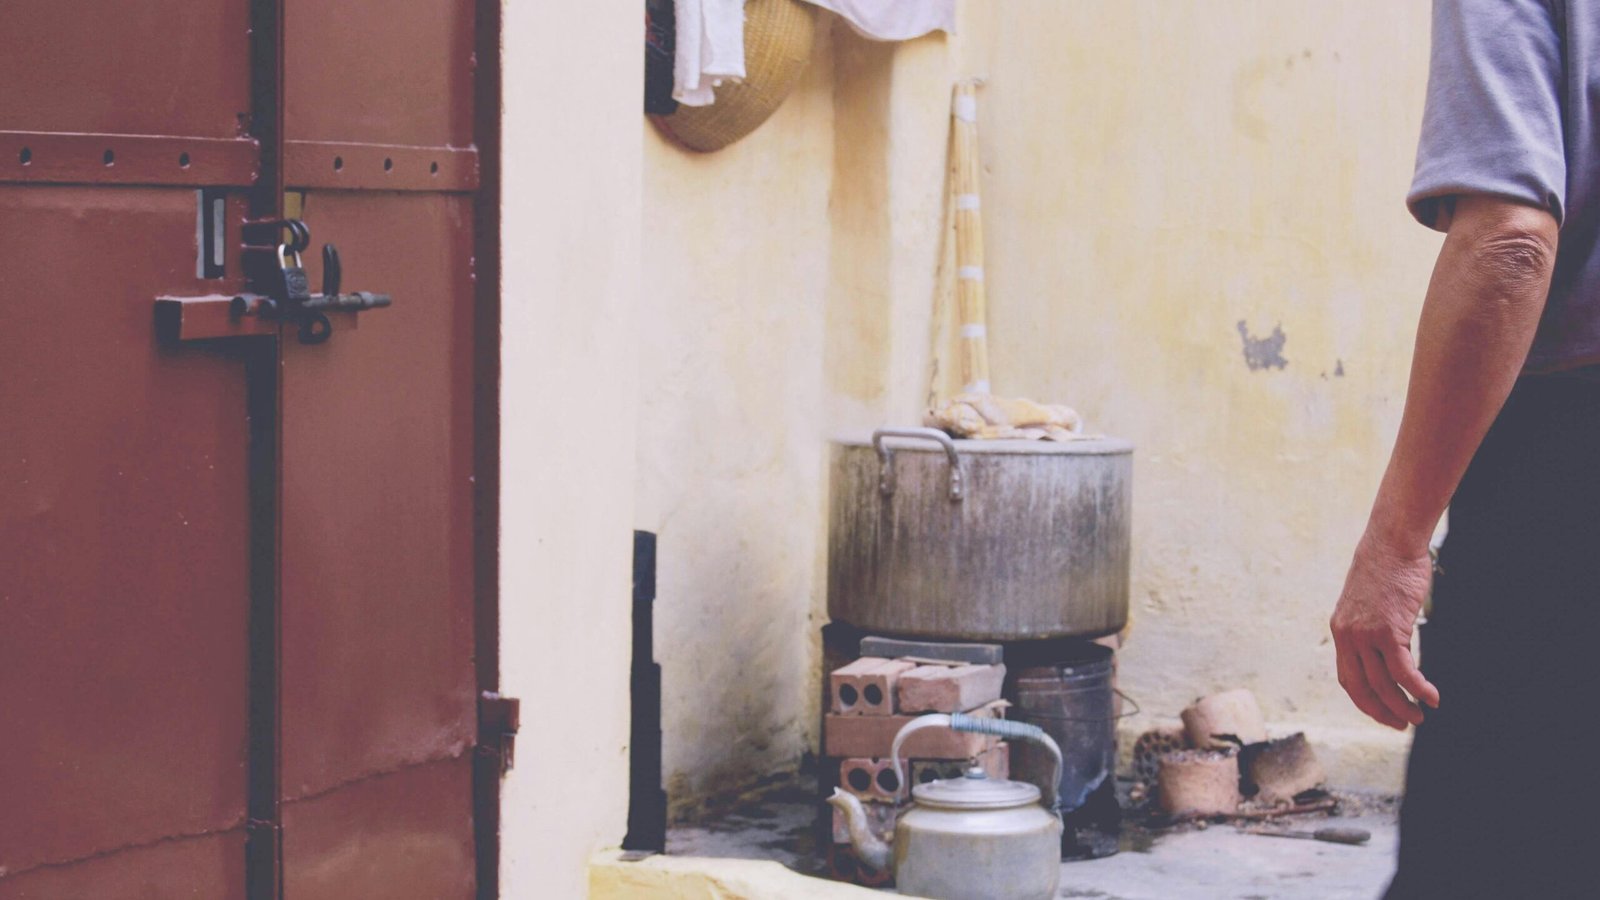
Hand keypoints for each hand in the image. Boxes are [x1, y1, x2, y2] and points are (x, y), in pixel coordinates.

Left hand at [1330, 529, 1440, 728]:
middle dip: (1382, 711)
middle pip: (1362, 688)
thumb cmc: (1387, 569)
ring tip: (1419, 717)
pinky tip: (1432, 698)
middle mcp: (1348, 636)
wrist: (1391, 544)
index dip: (1364, 700)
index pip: (1347, 678)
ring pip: (1383, 684)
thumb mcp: (1369, 602)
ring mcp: (1366, 635)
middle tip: (1401, 724)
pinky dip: (1418, 689)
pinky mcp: (1388, 631)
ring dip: (1403, 706)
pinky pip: (1403, 671)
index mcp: (1341, 630)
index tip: (1381, 713)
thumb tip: (1389, 644)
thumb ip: (1372, 626)